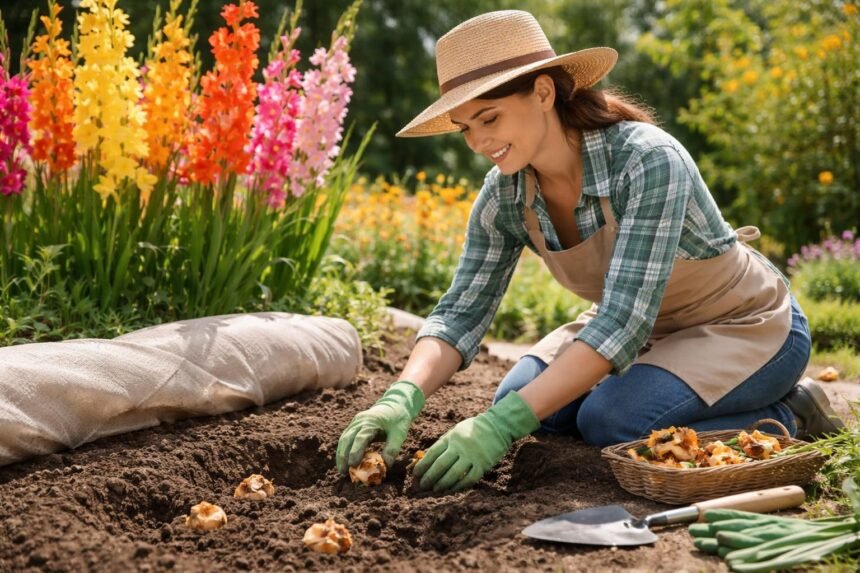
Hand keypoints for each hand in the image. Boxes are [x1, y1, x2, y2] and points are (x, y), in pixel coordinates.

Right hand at [336, 380, 424, 473]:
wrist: (395, 404)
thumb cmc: (398, 419)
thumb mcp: (400, 434)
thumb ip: (392, 449)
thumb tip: (384, 466)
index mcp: (371, 421)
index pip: (360, 438)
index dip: (355, 451)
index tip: (353, 465)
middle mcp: (360, 421)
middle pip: (347, 438)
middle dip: (343, 456)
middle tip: (343, 472)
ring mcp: (355, 422)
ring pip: (344, 439)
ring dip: (341, 454)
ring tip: (342, 470)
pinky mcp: (355, 425)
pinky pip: (346, 437)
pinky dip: (344, 449)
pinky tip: (344, 461)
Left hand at [412, 391, 538, 491]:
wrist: (496, 426)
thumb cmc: (471, 430)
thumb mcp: (455, 432)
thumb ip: (443, 444)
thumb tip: (425, 460)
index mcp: (451, 437)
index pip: (432, 453)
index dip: (422, 465)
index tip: (415, 474)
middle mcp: (460, 447)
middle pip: (441, 465)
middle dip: (429, 477)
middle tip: (422, 486)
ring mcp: (472, 456)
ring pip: (453, 474)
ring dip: (442, 483)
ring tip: (435, 489)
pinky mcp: (483, 464)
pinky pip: (469, 479)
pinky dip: (459, 486)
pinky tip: (452, 489)